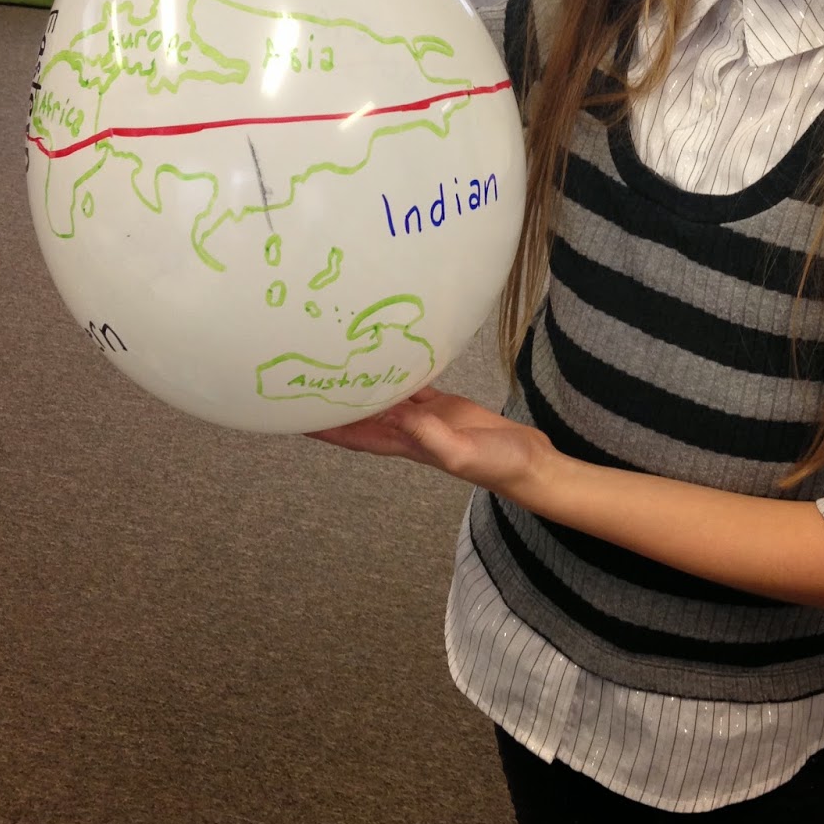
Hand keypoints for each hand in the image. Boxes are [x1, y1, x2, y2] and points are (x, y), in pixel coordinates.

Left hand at [308, 387, 553, 502]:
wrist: (529, 463)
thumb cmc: (497, 465)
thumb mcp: (461, 452)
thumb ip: (430, 435)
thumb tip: (399, 413)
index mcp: (407, 445)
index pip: (354, 435)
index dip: (325, 427)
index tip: (294, 413)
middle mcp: (409, 432)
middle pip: (361, 416)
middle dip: (335, 403)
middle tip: (307, 379)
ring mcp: (426, 418)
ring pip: (384, 398)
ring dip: (362, 387)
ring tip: (339, 365)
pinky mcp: (446, 406)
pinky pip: (413, 387)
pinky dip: (397, 374)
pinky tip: (388, 358)